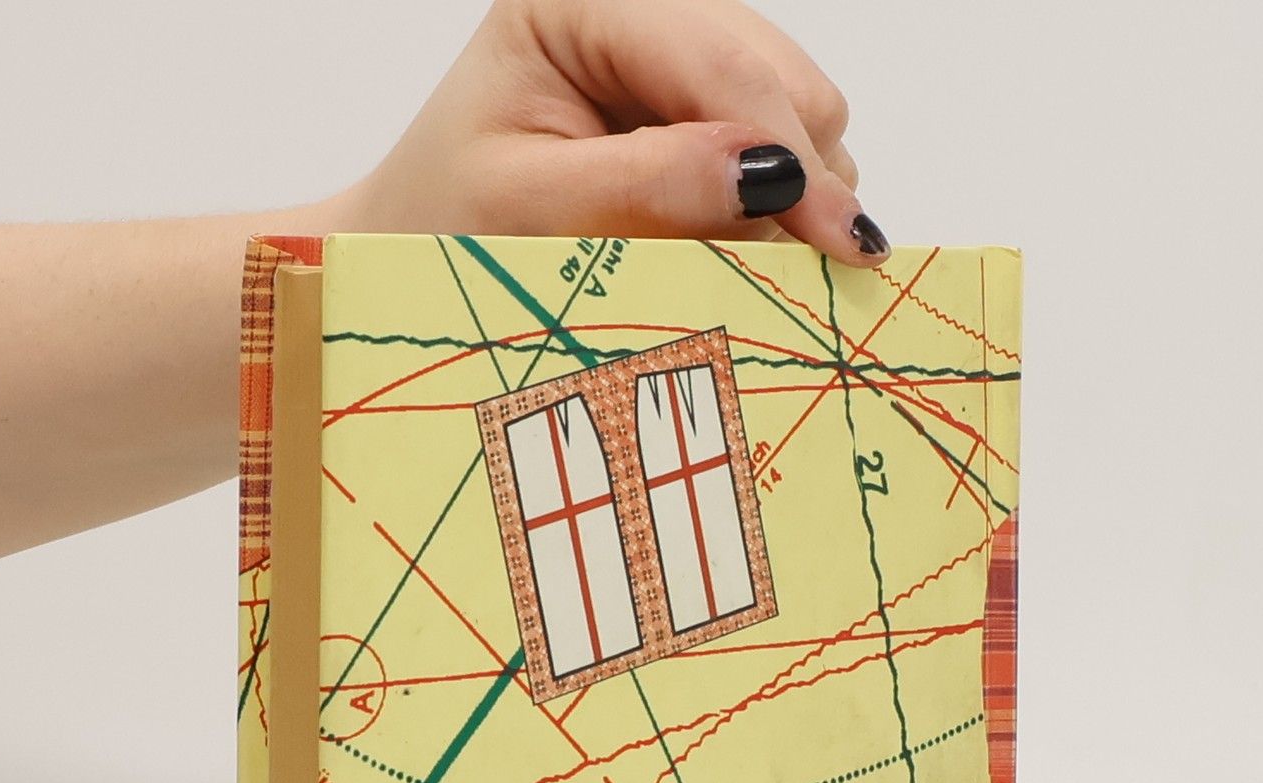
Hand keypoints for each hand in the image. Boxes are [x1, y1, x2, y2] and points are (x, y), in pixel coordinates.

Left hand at [331, 0, 883, 262]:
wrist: (418, 252)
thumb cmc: (445, 229)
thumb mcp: (532, 215)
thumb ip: (647, 189)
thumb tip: (770, 176)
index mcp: (583, 1)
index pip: (723, 63)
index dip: (790, 154)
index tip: (844, 242)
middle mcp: (643, 8)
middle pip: (781, 77)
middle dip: (800, 178)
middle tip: (810, 274)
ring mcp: (680, 51)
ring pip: (801, 109)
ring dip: (794, 195)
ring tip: (736, 262)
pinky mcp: (701, 101)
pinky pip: (786, 145)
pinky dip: (779, 203)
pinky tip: (730, 241)